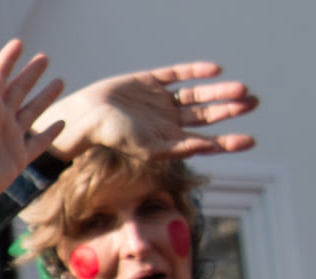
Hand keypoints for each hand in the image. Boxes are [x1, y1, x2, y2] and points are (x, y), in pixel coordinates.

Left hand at [0, 40, 66, 210]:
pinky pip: (39, 143)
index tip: (19, 43)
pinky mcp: (18, 158)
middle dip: (31, 74)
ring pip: (33, 112)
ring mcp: (10, 138)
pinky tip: (62, 122)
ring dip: (45, 97)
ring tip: (59, 81)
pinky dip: (51, 133)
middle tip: (44, 57)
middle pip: (19, 90)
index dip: (8, 59)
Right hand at [40, 62, 257, 162]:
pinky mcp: (149, 81)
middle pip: (206, 114)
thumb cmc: (113, 137)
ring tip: (241, 89)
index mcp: (168, 139)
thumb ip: (179, 148)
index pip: (204, 141)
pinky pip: (178, 74)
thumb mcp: (148, 148)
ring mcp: (159, 100)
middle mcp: (167, 120)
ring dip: (219, 91)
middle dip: (230, 109)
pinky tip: (214, 70)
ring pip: (197, 94)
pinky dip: (196, 71)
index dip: (228, 142)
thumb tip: (209, 146)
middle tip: (252, 102)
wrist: (85, 116)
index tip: (250, 141)